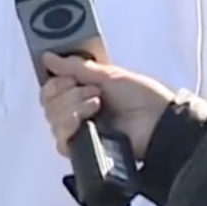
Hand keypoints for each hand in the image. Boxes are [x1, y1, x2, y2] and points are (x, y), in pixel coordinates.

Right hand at [39, 52, 174, 160]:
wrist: (158, 123)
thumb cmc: (143, 98)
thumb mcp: (108, 75)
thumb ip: (76, 67)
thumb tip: (48, 57)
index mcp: (83, 90)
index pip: (51, 87)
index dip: (55, 80)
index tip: (68, 76)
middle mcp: (77, 110)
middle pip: (48, 102)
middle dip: (68, 92)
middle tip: (92, 90)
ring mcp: (79, 130)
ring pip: (53, 119)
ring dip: (73, 106)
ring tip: (97, 102)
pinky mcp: (82, 148)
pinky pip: (61, 139)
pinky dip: (70, 125)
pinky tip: (87, 118)